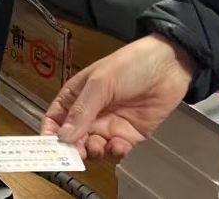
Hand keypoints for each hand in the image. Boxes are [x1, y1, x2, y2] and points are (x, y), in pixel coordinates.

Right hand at [41, 35, 196, 160]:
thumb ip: (82, 111)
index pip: (55, 119)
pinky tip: (118, 145)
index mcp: (76, 96)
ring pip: (93, 149)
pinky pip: (116, 151)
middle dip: (72, 149)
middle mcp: (90, 113)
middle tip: (76, 155)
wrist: (169, 66)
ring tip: (99, 146)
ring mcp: (109, 125)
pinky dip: (115, 152)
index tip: (49, 148)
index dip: (49, 134)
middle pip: (72, 139)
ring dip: (93, 152)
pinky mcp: (129, 135)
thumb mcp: (100, 83)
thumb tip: (64, 135)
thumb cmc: (131, 63)